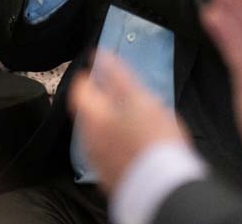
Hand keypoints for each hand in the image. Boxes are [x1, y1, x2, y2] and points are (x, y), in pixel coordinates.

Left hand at [69, 51, 189, 194]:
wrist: (162, 186)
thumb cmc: (156, 139)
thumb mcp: (142, 99)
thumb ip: (118, 76)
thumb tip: (101, 56)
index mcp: (94, 116)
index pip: (79, 88)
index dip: (88, 76)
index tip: (101, 70)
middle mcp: (89, 137)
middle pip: (86, 111)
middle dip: (99, 100)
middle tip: (120, 94)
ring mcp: (97, 158)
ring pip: (95, 132)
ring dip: (106, 121)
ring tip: (128, 118)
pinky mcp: (107, 174)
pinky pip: (104, 151)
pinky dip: (112, 142)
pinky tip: (131, 142)